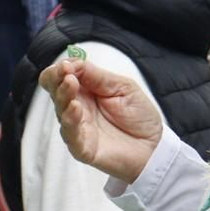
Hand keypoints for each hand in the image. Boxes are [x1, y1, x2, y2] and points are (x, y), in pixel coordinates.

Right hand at [39, 59, 163, 183]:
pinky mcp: (83, 148)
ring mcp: (78, 129)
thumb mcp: (123, 87)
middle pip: (55, 92)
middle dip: (57, 79)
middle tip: (66, 72)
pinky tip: (74, 108)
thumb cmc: (139, 116)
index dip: (60, 69)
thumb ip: (98, 76)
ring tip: (70, 84)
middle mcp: (76, 109)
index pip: (61, 78)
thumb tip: (74, 62)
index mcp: (84, 92)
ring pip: (61, 112)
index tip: (68, 64)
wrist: (154, 146)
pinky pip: (71, 135)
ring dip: (63, 96)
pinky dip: (70, 121)